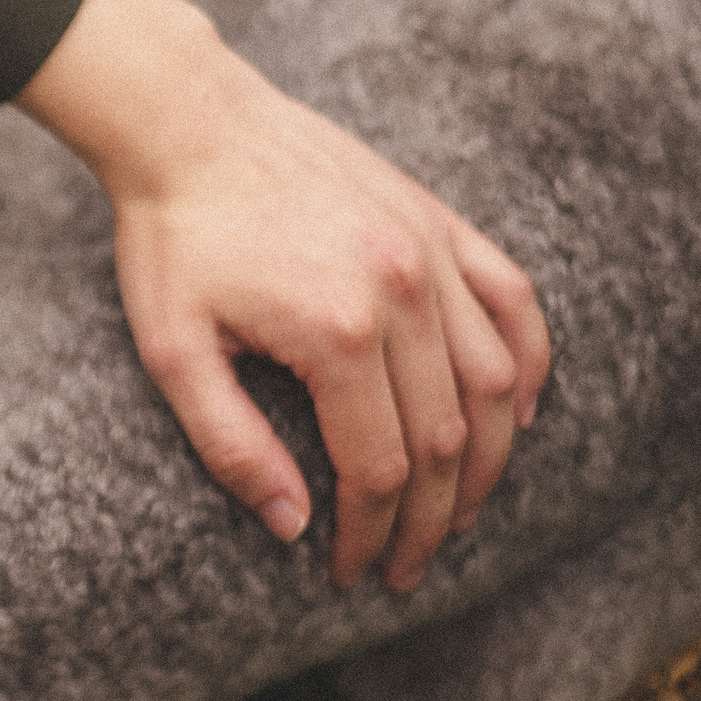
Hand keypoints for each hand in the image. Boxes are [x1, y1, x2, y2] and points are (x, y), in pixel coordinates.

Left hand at [15, 0, 550, 590]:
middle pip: (449, 439)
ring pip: (499, 383)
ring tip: (457, 515)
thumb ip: (230, 445)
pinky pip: (514, 303)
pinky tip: (516, 415)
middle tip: (408, 567)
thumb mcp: (173, 353)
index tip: (355, 576)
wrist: (188, 125)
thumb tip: (291, 528)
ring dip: (489, 462)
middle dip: (431, 519)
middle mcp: (404, 292)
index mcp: (338, 332)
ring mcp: (433, 251)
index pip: (379, 468)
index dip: (372, 535)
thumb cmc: (171, 240)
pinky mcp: (441, 221)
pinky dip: (528, 366)